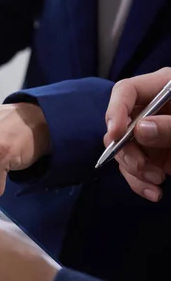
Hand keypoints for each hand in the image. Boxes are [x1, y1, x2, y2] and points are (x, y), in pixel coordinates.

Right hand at [105, 67, 170, 201]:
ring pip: (125, 150)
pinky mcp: (157, 156)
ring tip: (156, 182)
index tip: (116, 136)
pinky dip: (140, 181)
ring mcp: (154, 134)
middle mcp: (154, 110)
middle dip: (127, 150)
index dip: (116, 111)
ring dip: (134, 170)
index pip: (127, 91)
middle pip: (121, 125)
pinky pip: (136, 168)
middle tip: (142, 168)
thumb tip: (140, 130)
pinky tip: (154, 192)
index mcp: (165, 89)